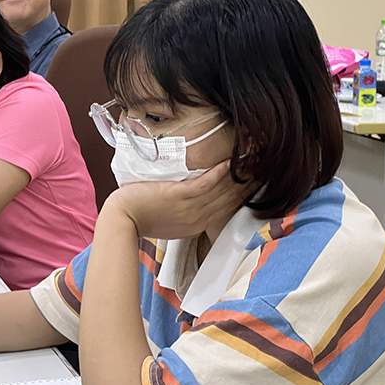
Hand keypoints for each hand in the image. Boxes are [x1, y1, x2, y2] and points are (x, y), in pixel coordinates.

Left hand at [102, 161, 258, 239]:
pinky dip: (219, 174)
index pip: (228, 208)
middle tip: (263, 164)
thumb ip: (186, 213)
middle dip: (248, 182)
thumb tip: (193, 199)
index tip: (255, 180)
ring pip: (221, 191)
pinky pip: (205, 184)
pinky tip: (230, 162)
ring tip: (252, 159)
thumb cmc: (141, 218)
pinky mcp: (178, 196)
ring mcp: (189, 208)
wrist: (121, 219)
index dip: (243, 193)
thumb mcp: (171, 222)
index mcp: (198, 225)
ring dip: (239, 174)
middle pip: (230, 198)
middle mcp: (198, 218)